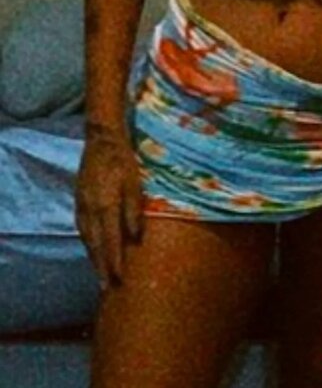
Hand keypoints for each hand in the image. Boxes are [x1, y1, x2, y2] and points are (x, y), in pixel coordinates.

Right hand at [75, 126, 143, 289]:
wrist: (101, 140)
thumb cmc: (123, 160)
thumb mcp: (134, 183)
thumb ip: (134, 211)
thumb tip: (136, 238)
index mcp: (105, 205)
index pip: (110, 240)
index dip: (114, 261)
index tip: (118, 279)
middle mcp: (90, 209)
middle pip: (95, 244)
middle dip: (101, 266)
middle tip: (106, 287)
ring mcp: (82, 205)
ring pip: (87, 238)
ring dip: (93, 257)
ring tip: (100, 273)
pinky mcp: (79, 200)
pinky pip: (82, 228)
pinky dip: (88, 242)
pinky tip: (92, 248)